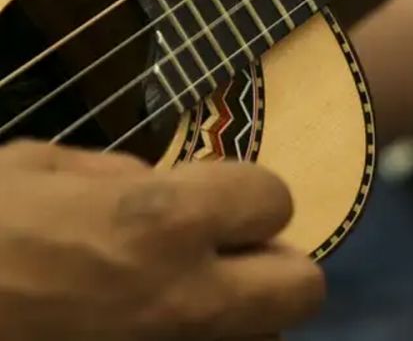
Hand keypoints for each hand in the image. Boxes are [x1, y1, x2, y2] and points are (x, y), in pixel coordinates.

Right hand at [0, 142, 322, 339]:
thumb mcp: (32, 167)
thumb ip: (117, 175)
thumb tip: (165, 184)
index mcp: (160, 220)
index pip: (276, 199)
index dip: (246, 194)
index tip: (215, 197)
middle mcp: (181, 300)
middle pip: (300, 288)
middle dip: (270, 263)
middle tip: (223, 253)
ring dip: (236, 314)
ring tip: (176, 297)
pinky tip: (139, 327)